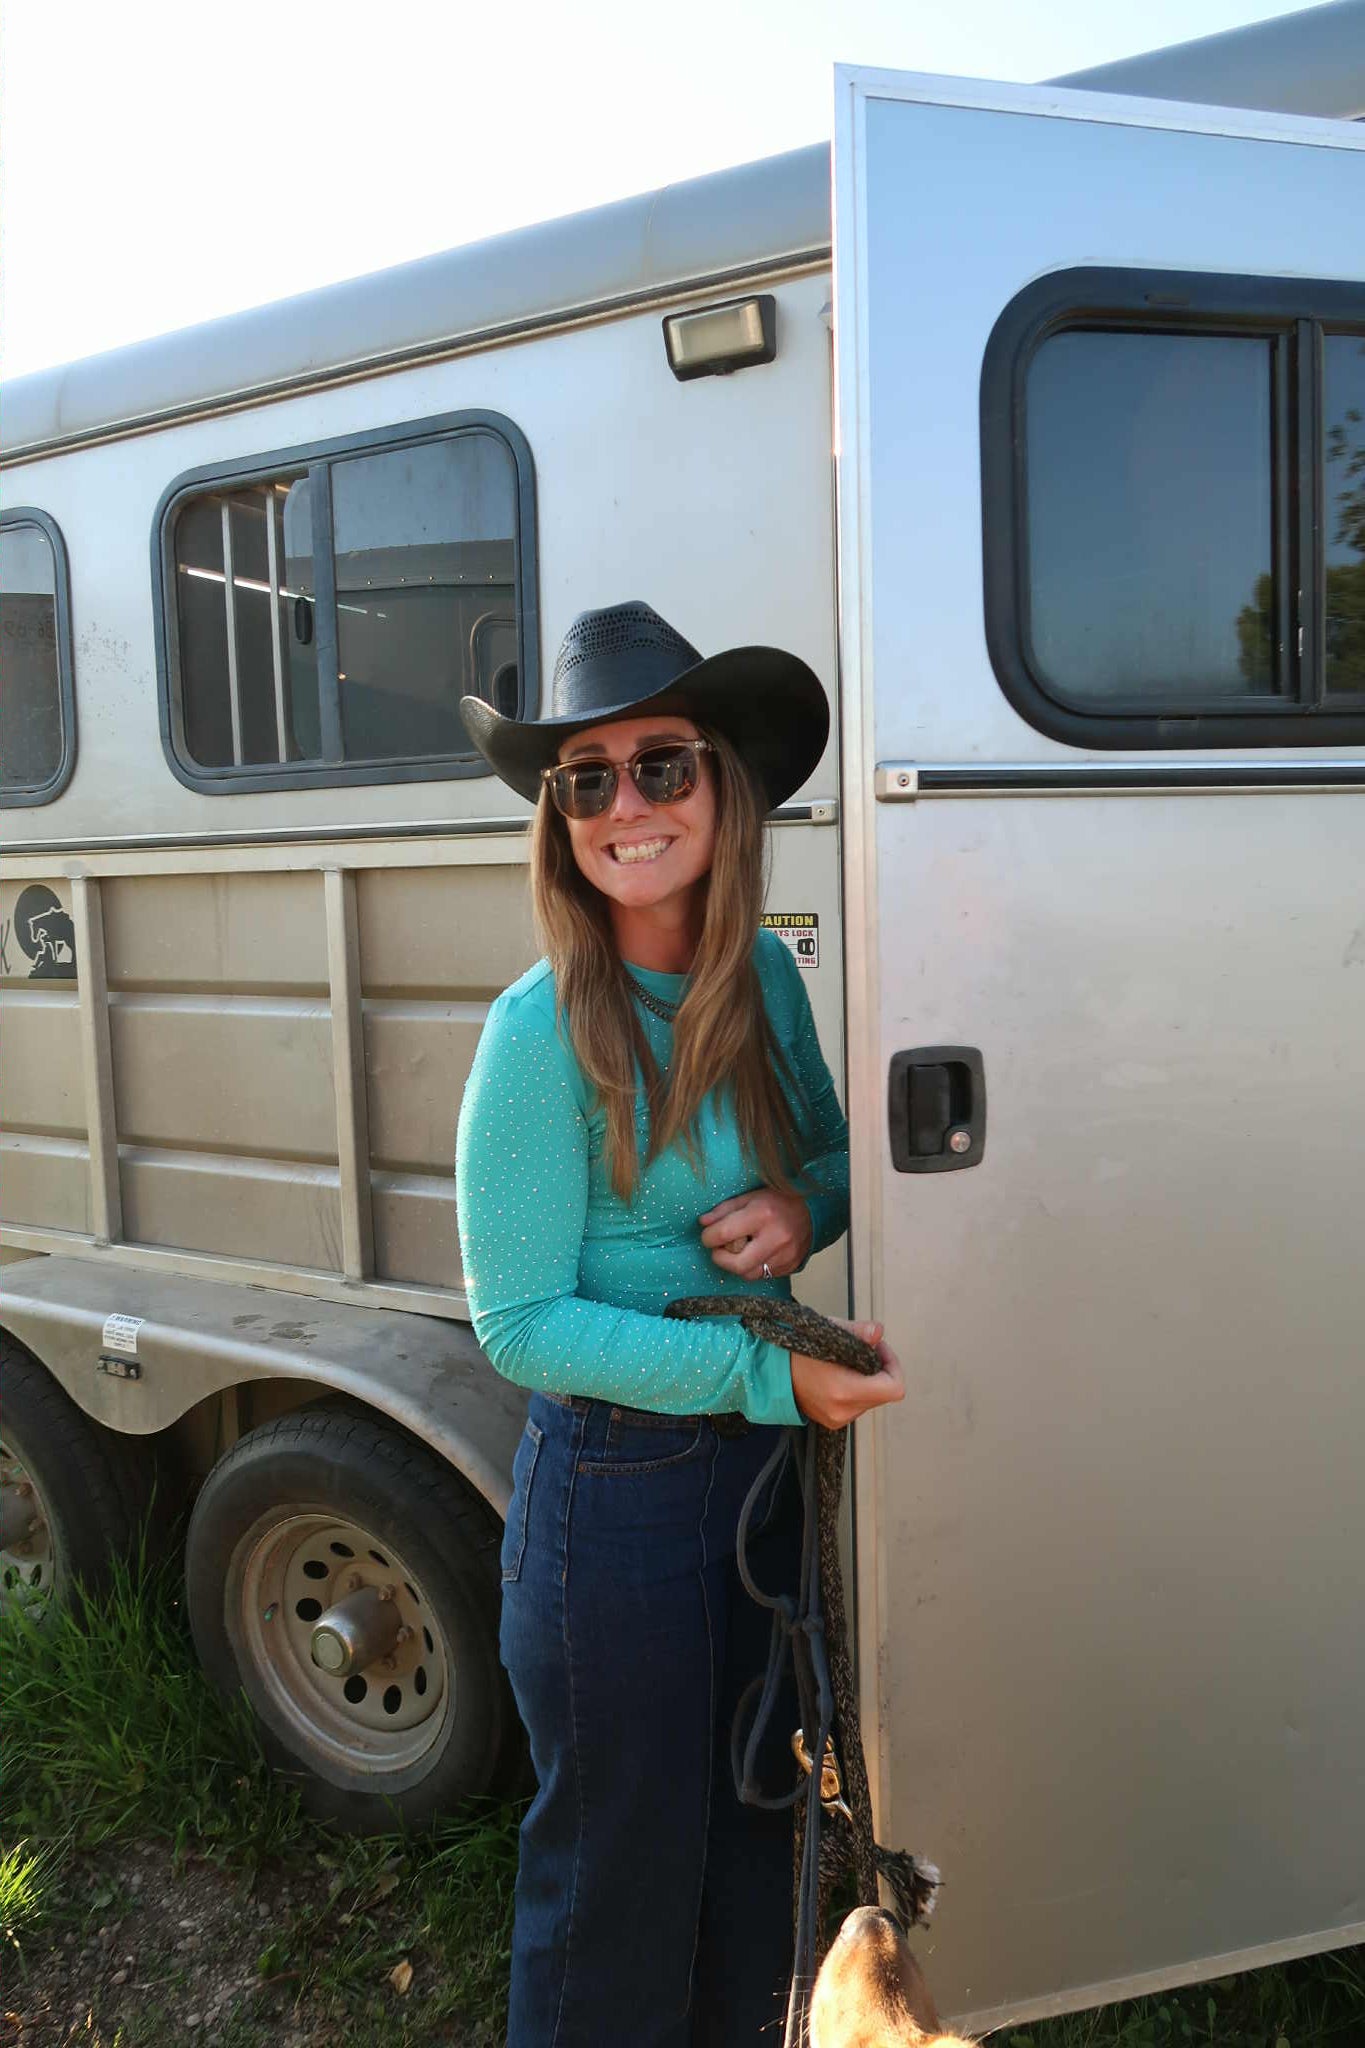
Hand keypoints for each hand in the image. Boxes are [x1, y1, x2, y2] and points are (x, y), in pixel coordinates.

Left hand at [700, 1187, 812, 1279]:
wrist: (815, 1209)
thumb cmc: (780, 1200)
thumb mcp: (750, 1196)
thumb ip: (725, 1210)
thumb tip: (703, 1223)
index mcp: (762, 1215)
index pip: (724, 1234)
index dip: (708, 1237)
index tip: (708, 1235)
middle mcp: (775, 1238)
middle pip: (737, 1264)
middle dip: (720, 1259)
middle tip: (718, 1250)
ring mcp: (785, 1255)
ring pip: (750, 1274)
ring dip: (737, 1265)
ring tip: (737, 1252)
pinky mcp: (790, 1266)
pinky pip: (764, 1275)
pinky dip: (754, 1267)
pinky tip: (755, 1254)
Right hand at [789, 1319, 904, 1428]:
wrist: (771, 1371)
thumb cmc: (799, 1349)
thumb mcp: (830, 1331)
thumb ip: (858, 1332)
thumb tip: (879, 1331)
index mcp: (845, 1390)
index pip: (894, 1388)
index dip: (893, 1365)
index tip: (878, 1349)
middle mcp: (843, 1410)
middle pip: (884, 1393)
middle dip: (879, 1369)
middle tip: (863, 1348)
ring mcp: (838, 1419)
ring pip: (872, 1400)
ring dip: (868, 1381)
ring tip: (848, 1362)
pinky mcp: (834, 1421)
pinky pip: (858, 1406)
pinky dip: (856, 1390)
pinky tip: (840, 1376)